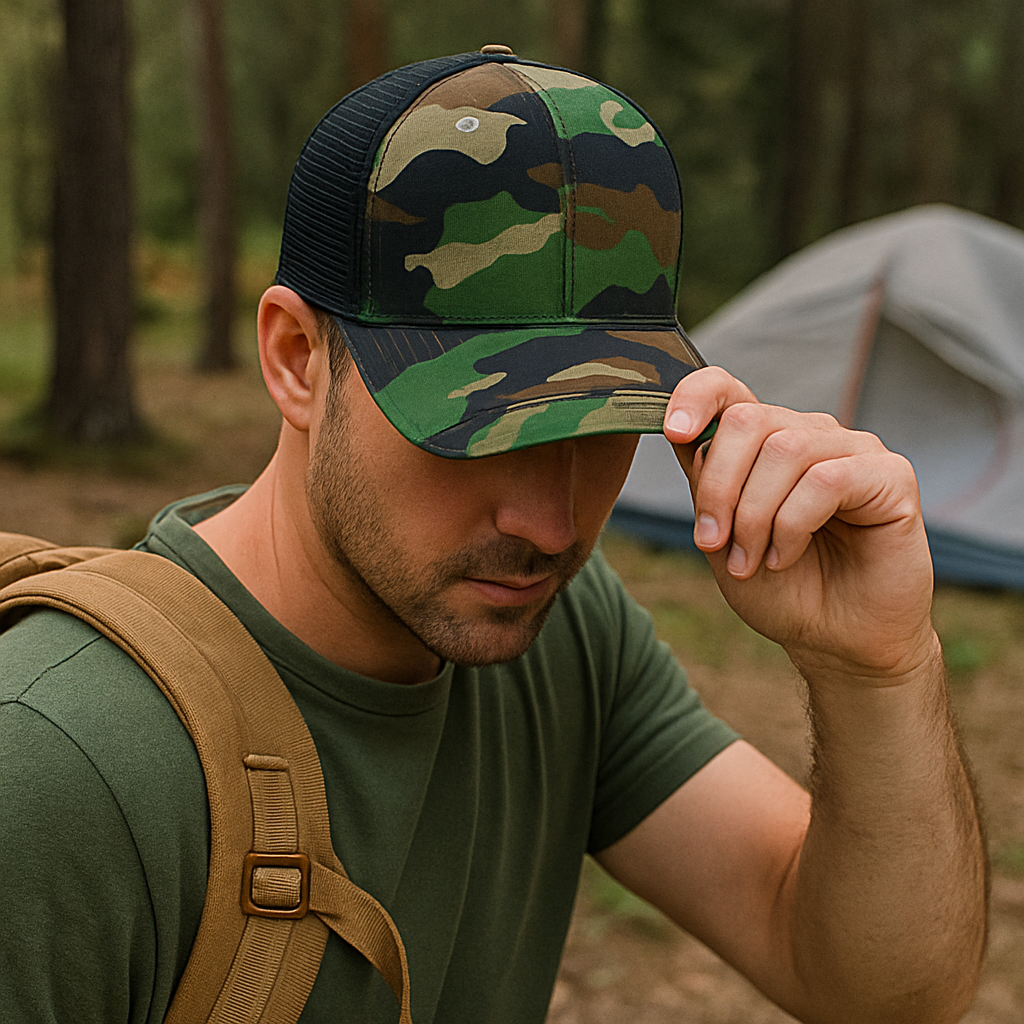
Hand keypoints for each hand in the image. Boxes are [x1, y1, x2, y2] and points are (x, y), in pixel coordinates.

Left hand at [663, 367, 935, 685]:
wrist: (834, 641)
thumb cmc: (780, 589)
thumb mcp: (722, 537)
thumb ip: (705, 484)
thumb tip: (682, 433)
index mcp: (764, 442)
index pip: (727, 389)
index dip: (695, 395)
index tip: (672, 430)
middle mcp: (808, 434)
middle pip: (747, 421)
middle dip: (719, 486)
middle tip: (712, 540)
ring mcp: (852, 450)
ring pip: (784, 450)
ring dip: (754, 515)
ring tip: (751, 562)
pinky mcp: (890, 475)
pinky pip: (826, 479)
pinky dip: (792, 525)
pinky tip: (784, 556)